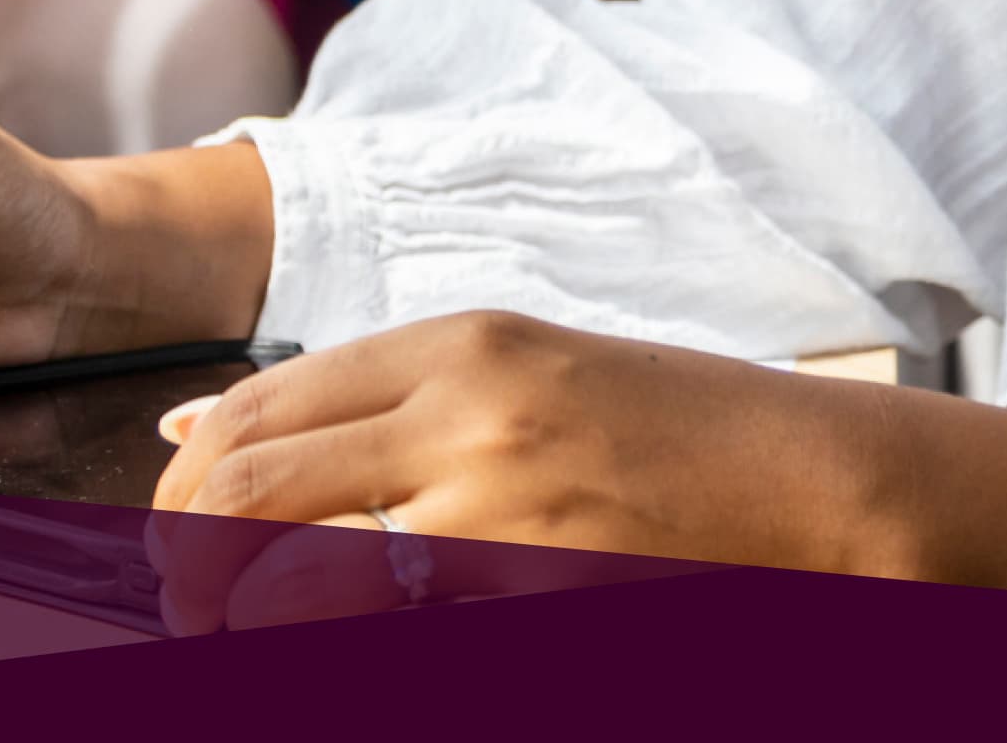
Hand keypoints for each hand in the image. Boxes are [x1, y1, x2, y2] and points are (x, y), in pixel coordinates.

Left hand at [145, 310, 1006, 631]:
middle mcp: (469, 415)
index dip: (183, 487)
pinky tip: (333, 663)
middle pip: (245, 491)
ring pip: (286, 584)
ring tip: (240, 648)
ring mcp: (503, 516)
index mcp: (464, 345)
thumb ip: (378, 404)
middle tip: (187, 613)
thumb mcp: (530, 379)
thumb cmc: (683, 438)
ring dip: (237, 629)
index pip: (256, 408)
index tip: (174, 539)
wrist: (832, 487)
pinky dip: (331, 662)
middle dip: (184, 566)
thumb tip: (194, 431)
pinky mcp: (537, 602)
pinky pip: (387, 645)